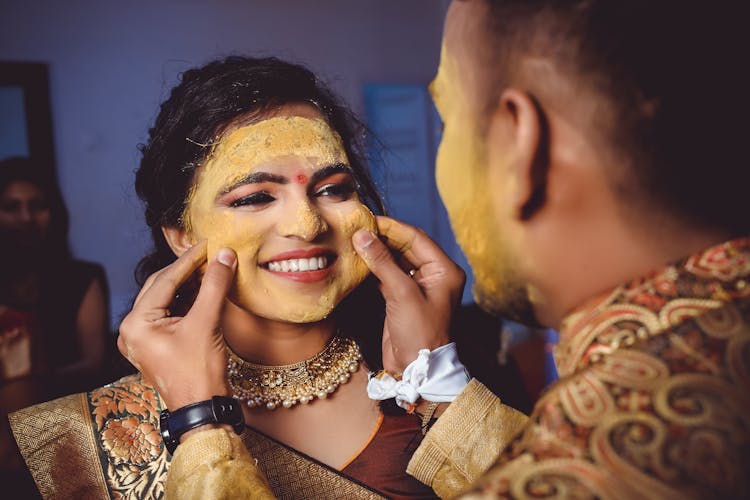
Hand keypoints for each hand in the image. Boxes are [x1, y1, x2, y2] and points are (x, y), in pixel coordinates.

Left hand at [117, 242, 236, 409]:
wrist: (203, 409)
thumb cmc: (200, 372)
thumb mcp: (207, 323)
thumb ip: (214, 285)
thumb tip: (224, 255)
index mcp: (136, 323)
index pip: (165, 280)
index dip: (190, 260)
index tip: (209, 243)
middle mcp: (131, 329)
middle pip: (161, 287)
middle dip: (188, 270)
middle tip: (211, 254)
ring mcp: (141, 339)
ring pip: (166, 299)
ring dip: (188, 285)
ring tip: (211, 269)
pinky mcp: (154, 345)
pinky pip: (169, 314)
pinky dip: (186, 301)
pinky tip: (204, 290)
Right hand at [352, 216, 464, 372]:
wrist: (417, 371)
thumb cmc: (420, 334)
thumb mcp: (402, 294)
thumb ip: (382, 263)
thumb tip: (363, 236)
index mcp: (444, 270)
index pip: (416, 238)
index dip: (391, 227)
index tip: (368, 220)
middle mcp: (433, 275)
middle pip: (404, 247)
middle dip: (381, 239)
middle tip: (357, 229)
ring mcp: (417, 287)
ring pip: (394, 261)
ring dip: (375, 253)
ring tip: (353, 242)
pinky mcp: (401, 298)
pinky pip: (386, 275)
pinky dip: (372, 269)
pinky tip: (356, 262)